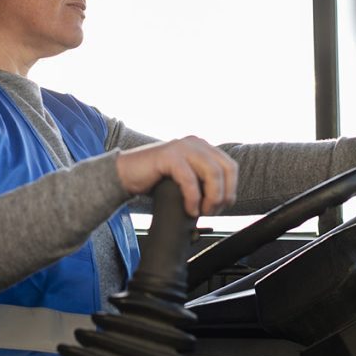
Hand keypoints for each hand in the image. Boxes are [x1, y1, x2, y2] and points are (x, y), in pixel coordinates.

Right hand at [116, 136, 237, 216]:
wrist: (125, 174)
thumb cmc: (155, 179)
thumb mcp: (186, 177)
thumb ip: (204, 181)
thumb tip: (224, 200)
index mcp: (202, 146)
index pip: (230, 167)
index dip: (231, 190)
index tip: (222, 207)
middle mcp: (195, 143)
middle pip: (226, 169)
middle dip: (223, 195)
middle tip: (212, 212)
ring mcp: (182, 147)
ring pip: (212, 173)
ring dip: (212, 198)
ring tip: (201, 212)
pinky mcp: (169, 156)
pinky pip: (190, 179)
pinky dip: (193, 198)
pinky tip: (189, 209)